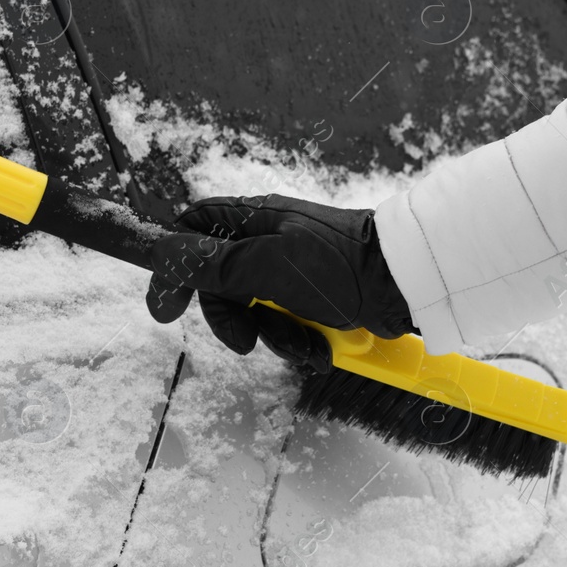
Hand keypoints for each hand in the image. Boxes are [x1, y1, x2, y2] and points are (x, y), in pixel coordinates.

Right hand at [144, 195, 414, 370]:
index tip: (168, 309)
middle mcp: (268, 241)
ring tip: (302, 343)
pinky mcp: (314, 297)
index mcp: (254, 220)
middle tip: (246, 339)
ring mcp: (291, 270)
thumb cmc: (340, 268)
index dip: (176, 268)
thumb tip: (163, 252)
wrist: (403, 287)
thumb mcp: (266, 266)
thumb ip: (213, 264)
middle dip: (233, 318)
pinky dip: (299, 340)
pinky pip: (287, 324)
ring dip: (274, 335)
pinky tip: (318, 346)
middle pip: (221, 282)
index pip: (194, 233)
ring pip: (254, 310)